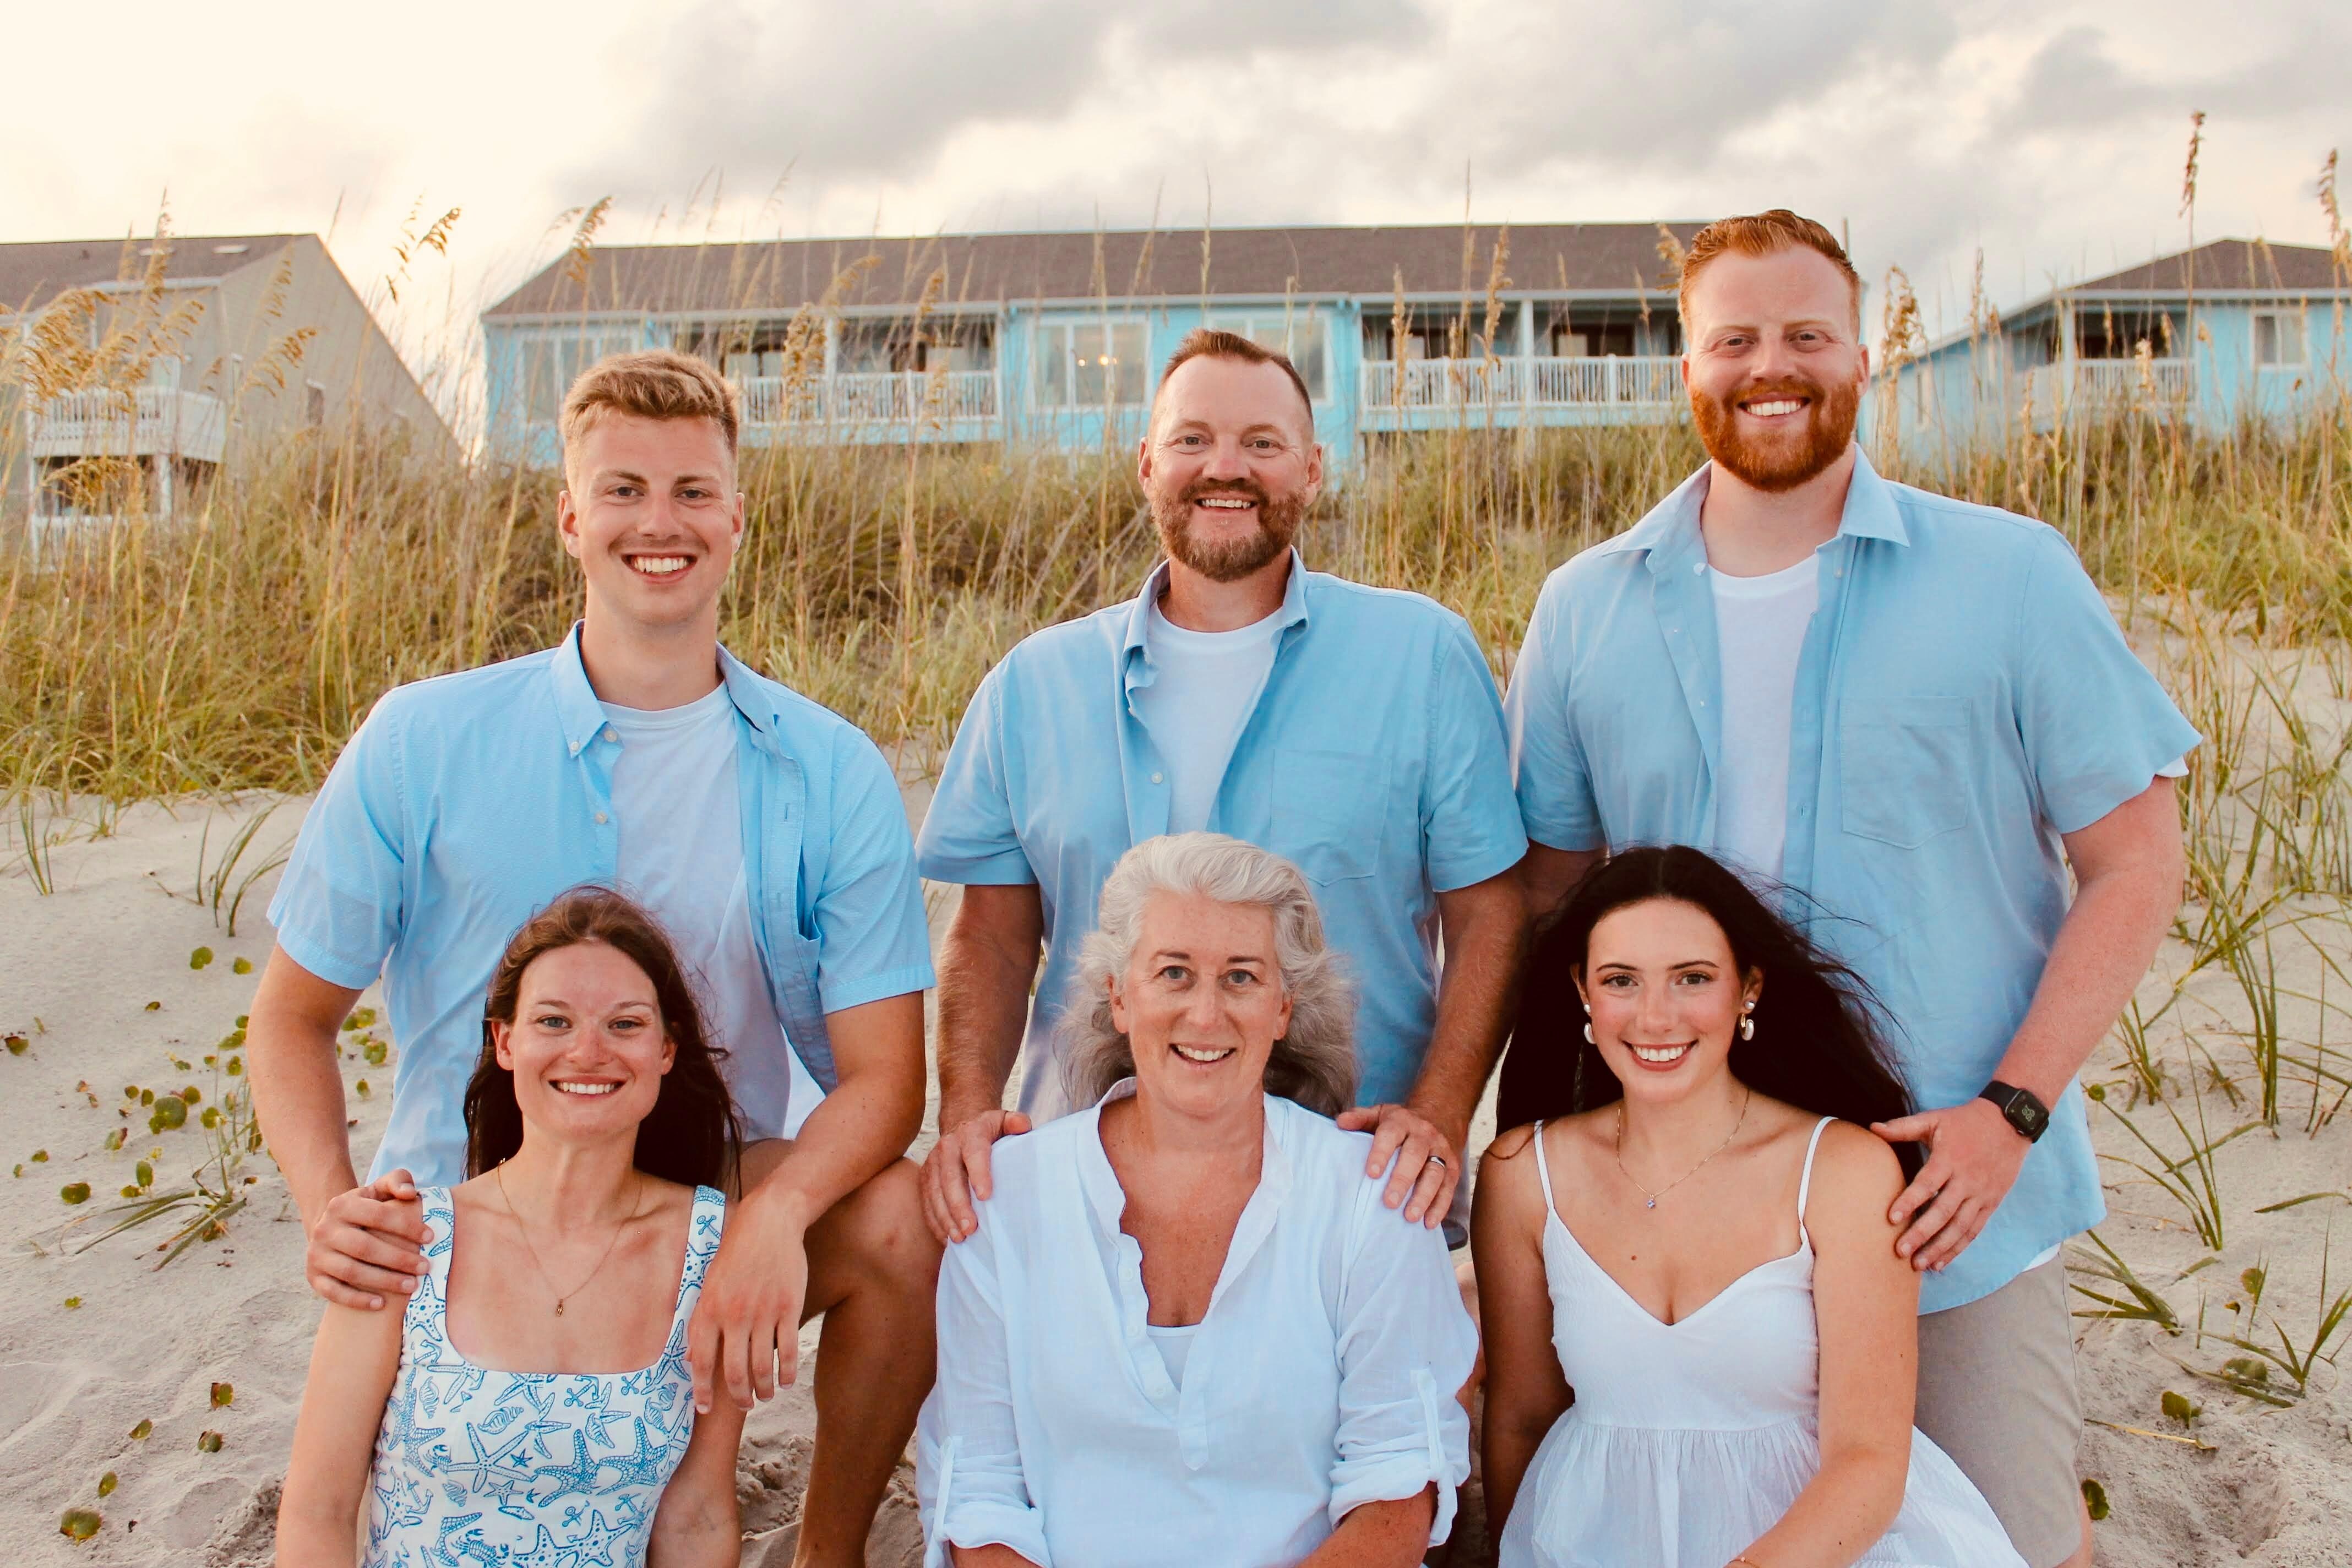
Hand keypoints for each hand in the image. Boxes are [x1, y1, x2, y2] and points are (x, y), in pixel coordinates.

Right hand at [305, 1169, 429, 1308]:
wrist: (331, 1228)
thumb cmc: (367, 1208)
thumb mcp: (379, 1189)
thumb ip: (397, 1181)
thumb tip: (409, 1193)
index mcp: (342, 1204)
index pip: (378, 1215)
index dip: (406, 1226)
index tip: (431, 1238)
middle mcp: (325, 1229)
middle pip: (365, 1247)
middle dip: (398, 1258)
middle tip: (426, 1267)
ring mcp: (316, 1254)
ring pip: (351, 1271)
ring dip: (383, 1281)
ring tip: (412, 1286)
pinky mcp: (313, 1276)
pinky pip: (333, 1292)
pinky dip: (357, 1300)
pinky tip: (381, 1304)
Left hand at [687, 1190, 809, 1411]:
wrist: (769, 1222)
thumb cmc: (736, 1251)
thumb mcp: (709, 1283)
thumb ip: (701, 1320)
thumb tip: (693, 1358)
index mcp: (709, 1309)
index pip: (701, 1362)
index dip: (703, 1390)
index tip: (704, 1408)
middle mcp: (734, 1315)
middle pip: (734, 1372)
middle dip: (739, 1397)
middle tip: (744, 1405)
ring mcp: (763, 1313)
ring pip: (762, 1365)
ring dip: (763, 1388)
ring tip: (765, 1396)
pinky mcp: (789, 1307)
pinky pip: (788, 1350)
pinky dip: (787, 1371)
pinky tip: (785, 1381)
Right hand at [921, 1108, 1031, 1243]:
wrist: (961, 1123)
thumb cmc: (988, 1130)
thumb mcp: (1003, 1120)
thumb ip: (1015, 1123)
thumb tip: (1023, 1127)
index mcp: (970, 1133)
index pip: (974, 1154)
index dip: (979, 1174)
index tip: (986, 1196)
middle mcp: (947, 1148)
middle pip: (951, 1179)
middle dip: (959, 1206)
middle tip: (971, 1229)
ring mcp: (933, 1164)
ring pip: (936, 1193)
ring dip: (946, 1218)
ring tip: (959, 1238)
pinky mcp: (925, 1178)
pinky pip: (927, 1202)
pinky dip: (936, 1222)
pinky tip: (947, 1238)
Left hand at [1333, 1104, 1459, 1226]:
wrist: (1442, 1115)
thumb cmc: (1402, 1122)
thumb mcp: (1381, 1113)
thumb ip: (1360, 1119)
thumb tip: (1340, 1123)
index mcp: (1402, 1121)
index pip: (1391, 1135)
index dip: (1381, 1153)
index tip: (1371, 1173)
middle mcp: (1424, 1135)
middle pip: (1415, 1156)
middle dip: (1402, 1180)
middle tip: (1388, 1203)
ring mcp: (1441, 1151)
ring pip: (1435, 1174)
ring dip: (1423, 1197)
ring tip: (1409, 1217)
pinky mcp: (1454, 1168)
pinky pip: (1448, 1188)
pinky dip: (1440, 1207)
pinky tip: (1429, 1223)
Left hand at [1871, 1098, 2030, 1271]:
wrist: (2010, 1123)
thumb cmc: (1965, 1122)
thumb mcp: (1934, 1119)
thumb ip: (1903, 1127)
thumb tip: (1873, 1128)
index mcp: (1949, 1159)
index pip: (1927, 1184)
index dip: (1909, 1201)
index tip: (1891, 1219)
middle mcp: (1967, 1180)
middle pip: (1943, 1212)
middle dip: (1921, 1234)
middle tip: (1901, 1252)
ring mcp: (1981, 1194)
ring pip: (1960, 1227)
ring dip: (1939, 1248)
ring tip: (1919, 1265)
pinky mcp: (1991, 1203)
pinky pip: (1974, 1230)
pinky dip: (1958, 1248)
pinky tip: (1942, 1262)